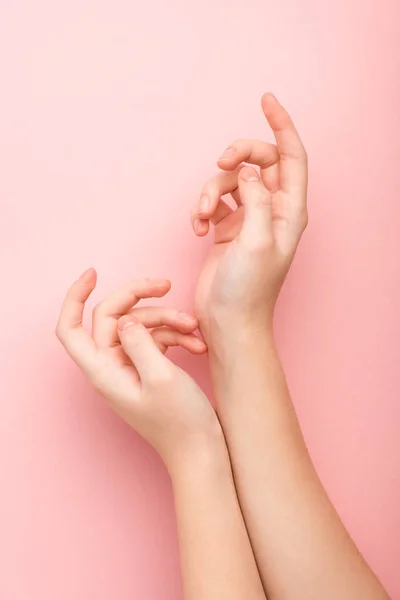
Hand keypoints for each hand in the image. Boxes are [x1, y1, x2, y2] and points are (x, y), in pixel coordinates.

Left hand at [56, 269, 219, 471]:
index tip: (94, 273)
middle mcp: (111, 366)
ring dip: (168, 320)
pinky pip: (157, 339)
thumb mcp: (161, 377)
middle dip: (141, 299)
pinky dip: (177, 336)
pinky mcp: (149, 367)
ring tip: (194, 328)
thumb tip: (125, 319)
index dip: (75, 297)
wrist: (201, 450)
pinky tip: (197, 345)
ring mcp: (130, 366)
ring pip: (141, 325)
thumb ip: (139, 341)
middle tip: (166, 284)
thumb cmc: (180, 423)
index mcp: (103, 370)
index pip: (71, 329)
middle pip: (114, 317)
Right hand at [191, 93, 307, 342]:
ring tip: (201, 217)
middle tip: (222, 162)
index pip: (292, 156)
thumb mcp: (254, 240)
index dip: (282, 125)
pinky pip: (214, 202)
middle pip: (260, 162)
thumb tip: (250, 172)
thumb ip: (255, 199)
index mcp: (288, 212)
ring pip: (230, 182)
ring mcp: (248, 220)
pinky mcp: (227, 230)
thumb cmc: (247, 290)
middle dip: (238, 156)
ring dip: (210, 192)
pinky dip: (201, 209)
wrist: (228, 321)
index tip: (266, 99)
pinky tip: (197, 229)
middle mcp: (271, 212)